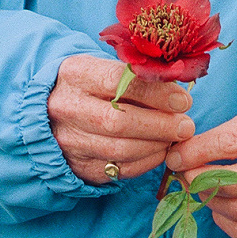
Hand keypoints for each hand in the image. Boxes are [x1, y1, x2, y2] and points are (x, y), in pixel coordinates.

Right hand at [49, 56, 194, 185]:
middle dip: (160, 125)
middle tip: (186, 126)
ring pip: (120, 149)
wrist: (51, 114)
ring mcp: (70, 140)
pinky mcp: (79, 166)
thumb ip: (137, 77)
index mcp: (75, 73)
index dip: (155, 93)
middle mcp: (68, 107)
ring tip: (176, 137)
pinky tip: (160, 151)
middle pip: (119, 120)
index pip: (118, 82)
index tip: (182, 101)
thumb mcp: (103, 68)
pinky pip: (119, 169)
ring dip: (156, 145)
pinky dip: (146, 162)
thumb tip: (178, 94)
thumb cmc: (90, 85)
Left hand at [166, 108, 236, 237]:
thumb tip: (182, 154)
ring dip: (210, 201)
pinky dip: (226, 224)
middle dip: (198, 179)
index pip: (229, 145)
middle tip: (185, 175)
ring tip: (201, 190)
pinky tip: (220, 210)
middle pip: (231, 182)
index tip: (175, 157)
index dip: (195, 153)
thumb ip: (223, 135)